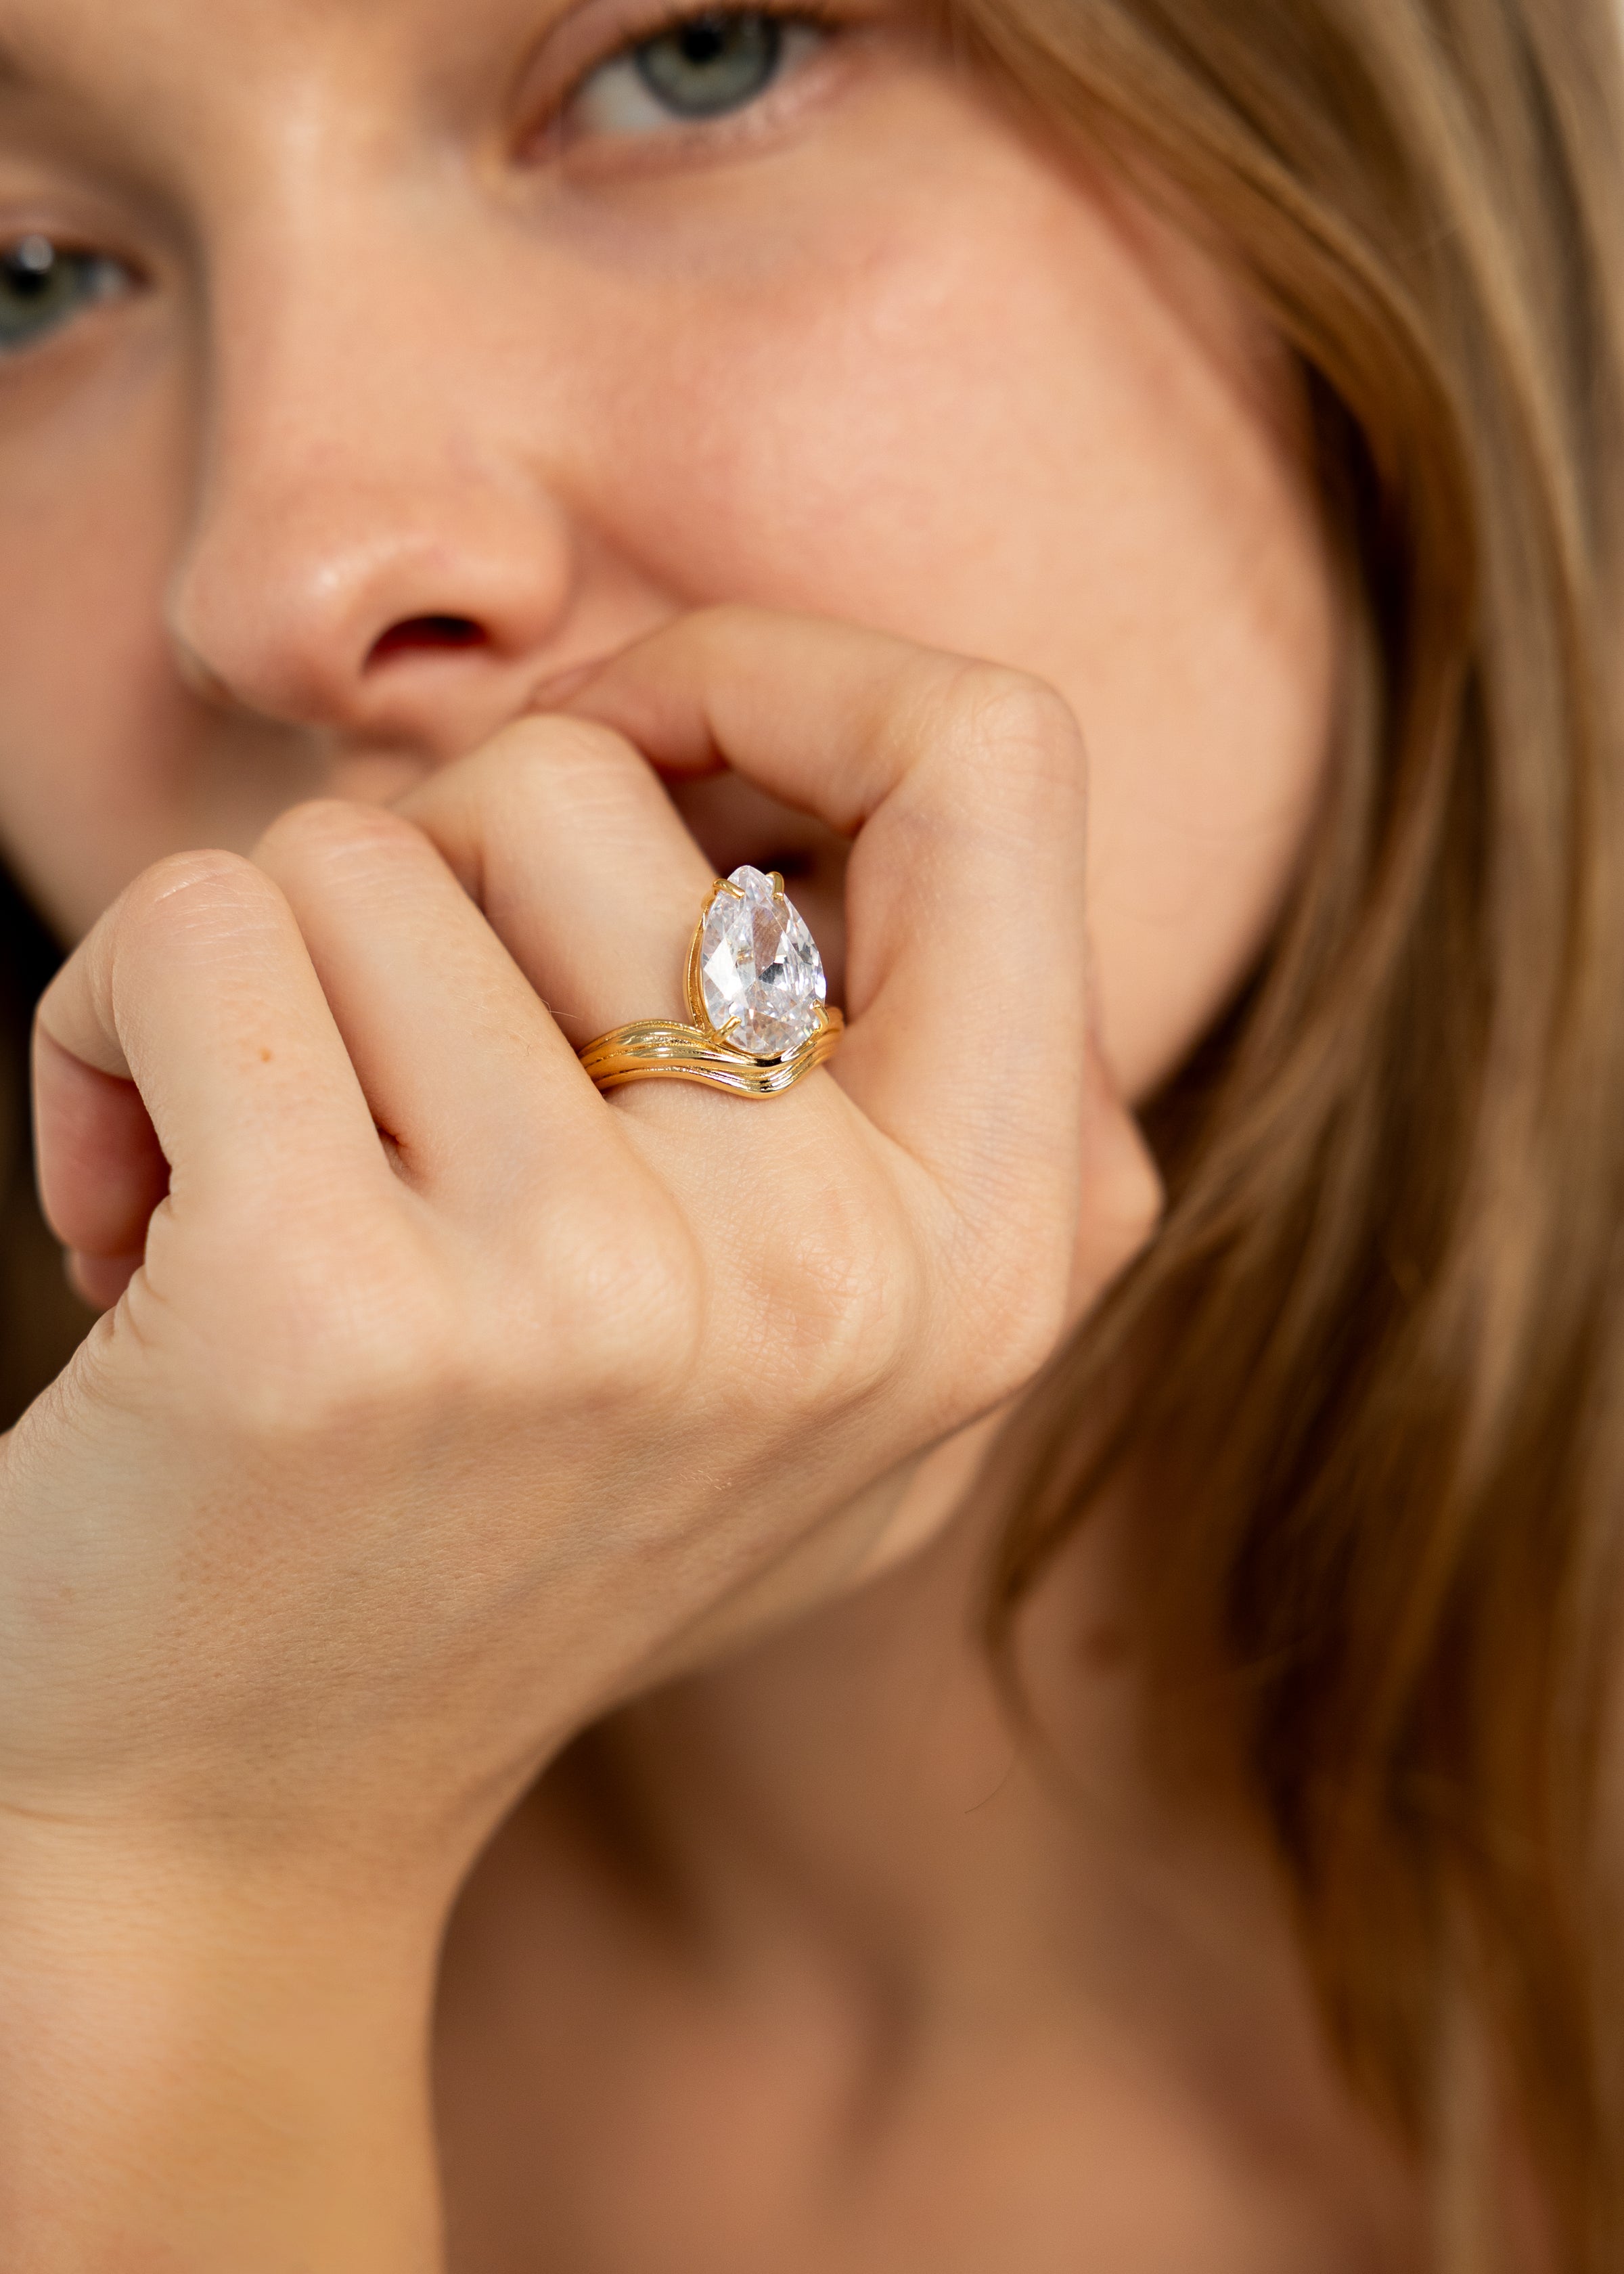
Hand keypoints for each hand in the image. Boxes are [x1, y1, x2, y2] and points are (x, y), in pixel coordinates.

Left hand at [17, 609, 1158, 1898]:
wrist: (231, 1817)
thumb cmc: (494, 1522)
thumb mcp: (809, 1368)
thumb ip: (905, 1113)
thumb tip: (826, 810)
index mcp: (989, 1259)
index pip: (994, 760)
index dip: (771, 682)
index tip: (623, 754)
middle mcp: (841, 1283)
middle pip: (587, 776)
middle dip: (428, 876)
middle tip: (388, 1068)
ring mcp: (603, 1301)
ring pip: (370, 846)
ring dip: (265, 976)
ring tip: (274, 1175)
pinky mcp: (341, 1312)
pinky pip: (193, 930)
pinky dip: (109, 1025)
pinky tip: (134, 1214)